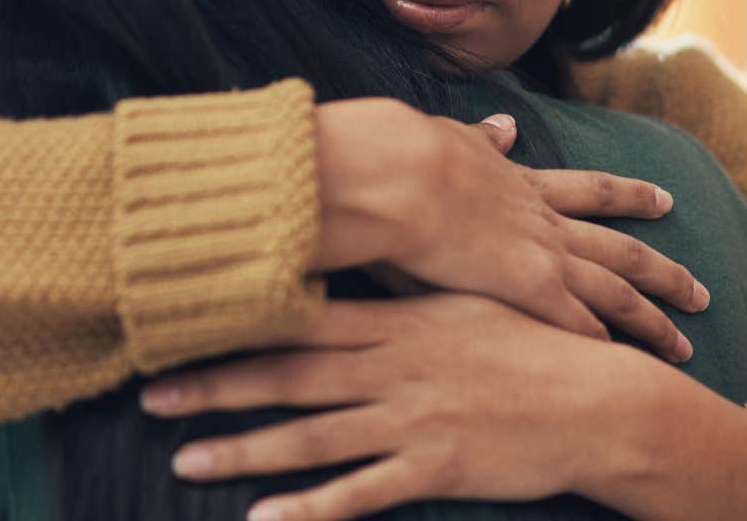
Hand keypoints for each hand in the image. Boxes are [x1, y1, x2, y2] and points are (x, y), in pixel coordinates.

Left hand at [140, 294, 658, 520]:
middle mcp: (396, 366)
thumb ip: (404, 285)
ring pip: (313, 436)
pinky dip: (311, 510)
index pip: (303, 316)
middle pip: (291, 375)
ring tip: (185, 459)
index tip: (182, 320)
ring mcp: (413, 419)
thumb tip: (357, 251)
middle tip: (149, 392)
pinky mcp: (435, 468)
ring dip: (246, 450)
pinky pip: (361, 494)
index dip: (239, 319)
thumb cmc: (531, 344)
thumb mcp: (464, 300)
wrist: (596, 402)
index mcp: (399, 320)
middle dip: (217, 384)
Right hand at [311, 97, 707, 357]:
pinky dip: (603, 345)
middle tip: (701, 292)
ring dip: (653, 319)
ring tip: (686, 344)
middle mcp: (544, 222)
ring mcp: (543, 256)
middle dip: (664, 271)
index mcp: (523, 184)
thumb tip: (505, 125)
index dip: (629, 197)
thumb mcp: (452, 138)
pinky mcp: (529, 289)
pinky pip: (579, 325)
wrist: (402, 175)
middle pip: (621, 251)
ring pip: (617, 293)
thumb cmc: (410, 155)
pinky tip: (624, 366)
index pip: (590, 191)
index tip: (663, 200)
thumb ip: (481, 138)